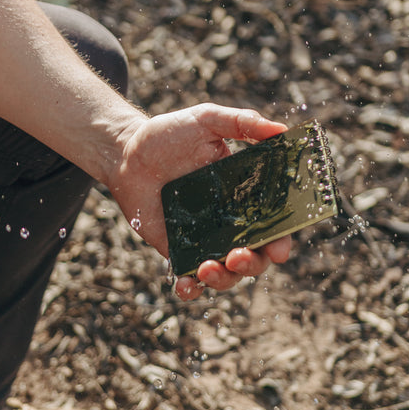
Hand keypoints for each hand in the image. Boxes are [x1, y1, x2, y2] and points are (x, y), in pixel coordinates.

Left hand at [107, 103, 290, 298]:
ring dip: (224, 279)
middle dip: (252, 264)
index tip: (278, 248)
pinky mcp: (178, 251)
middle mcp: (231, 222)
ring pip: (227, 274)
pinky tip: (185, 286)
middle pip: (255, 256)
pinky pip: (189, 280)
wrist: (126, 152)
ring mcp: (205, 240)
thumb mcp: (206, 120)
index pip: (274, 224)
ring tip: (206, 269)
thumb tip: (281, 130)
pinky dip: (191, 290)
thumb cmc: (170, 135)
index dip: (282, 240)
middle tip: (237, 256)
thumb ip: (242, 122)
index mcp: (246, 195)